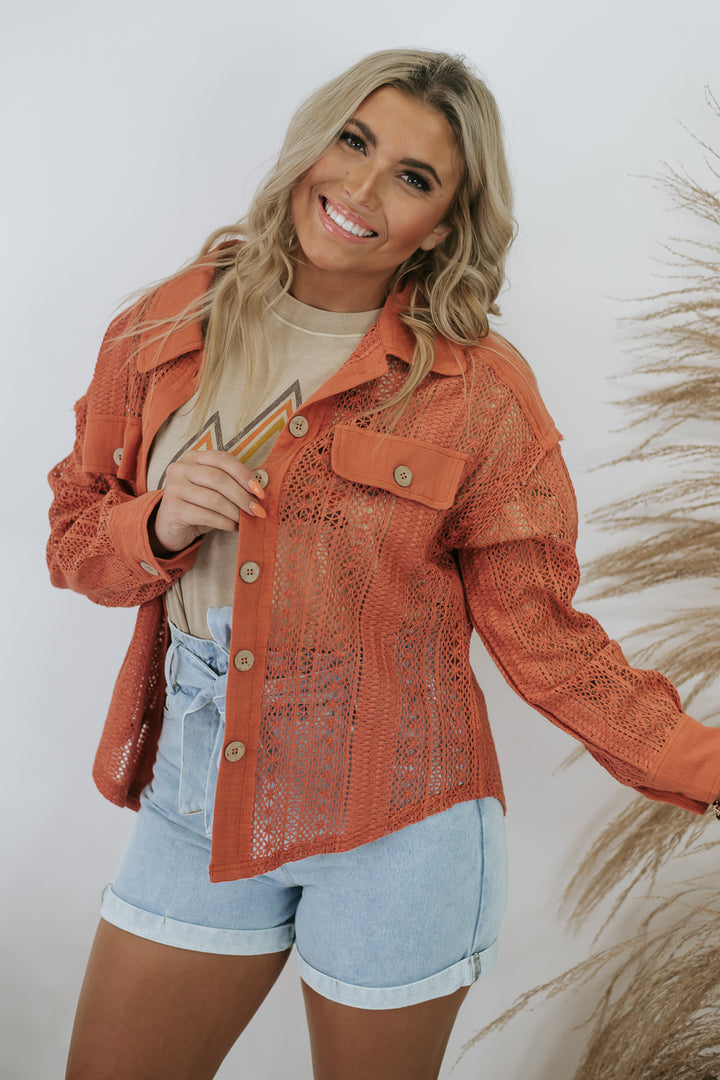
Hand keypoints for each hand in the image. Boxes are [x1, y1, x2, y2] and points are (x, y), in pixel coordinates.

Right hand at [149, 449, 265, 553]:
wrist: (171, 527)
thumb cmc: (197, 505)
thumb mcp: (213, 490)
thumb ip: (232, 485)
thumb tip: (259, 491)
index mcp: (193, 458)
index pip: (223, 459)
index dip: (244, 474)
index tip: (259, 491)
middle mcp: (180, 468)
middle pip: (219, 479)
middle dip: (242, 496)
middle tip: (257, 510)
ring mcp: (174, 488)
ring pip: (214, 499)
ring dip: (235, 512)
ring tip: (246, 520)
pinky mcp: (173, 509)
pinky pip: (206, 516)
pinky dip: (225, 523)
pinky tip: (233, 527)